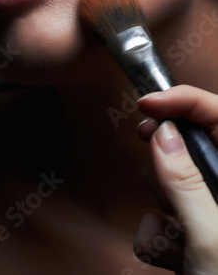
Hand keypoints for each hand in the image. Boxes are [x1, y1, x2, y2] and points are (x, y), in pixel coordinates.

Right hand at [134, 85, 217, 273]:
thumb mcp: (210, 241)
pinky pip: (173, 213)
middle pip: (195, 143)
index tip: (148, 103)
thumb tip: (161, 134)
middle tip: (147, 145)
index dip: (184, 101)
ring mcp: (215, 212)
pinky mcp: (202, 231)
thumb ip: (184, 183)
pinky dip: (164, 231)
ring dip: (164, 202)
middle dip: (167, 152)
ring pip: (178, 179)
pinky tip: (173, 256)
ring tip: (172, 234)